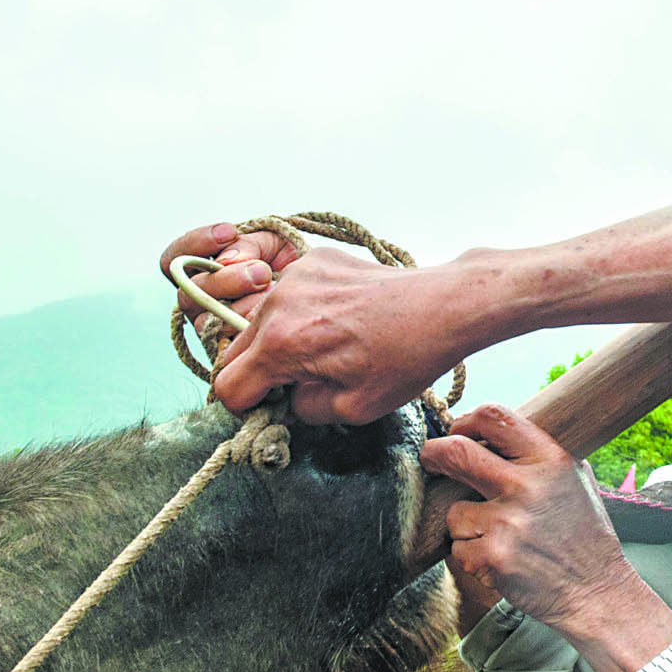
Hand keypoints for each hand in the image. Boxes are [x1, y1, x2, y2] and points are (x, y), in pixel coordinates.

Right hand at [156, 219, 467, 422]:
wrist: (444, 305)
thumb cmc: (405, 358)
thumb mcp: (353, 408)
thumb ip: (303, 411)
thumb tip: (285, 404)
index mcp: (280, 344)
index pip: (227, 388)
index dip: (246, 409)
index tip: (272, 411)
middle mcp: (276, 304)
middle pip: (234, 352)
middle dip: (256, 376)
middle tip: (293, 387)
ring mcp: (294, 277)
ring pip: (258, 321)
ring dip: (276, 342)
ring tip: (320, 352)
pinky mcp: (313, 260)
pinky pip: (286, 296)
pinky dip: (299, 312)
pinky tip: (336, 322)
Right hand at [157, 219, 299, 366]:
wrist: (321, 298)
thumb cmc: (292, 268)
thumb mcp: (273, 244)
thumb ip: (248, 244)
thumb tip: (227, 260)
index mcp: (203, 275)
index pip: (174, 260)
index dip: (195, 244)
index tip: (229, 232)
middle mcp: (202, 305)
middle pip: (188, 295)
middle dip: (226, 281)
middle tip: (262, 272)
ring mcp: (214, 332)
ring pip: (207, 322)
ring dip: (242, 306)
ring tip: (275, 292)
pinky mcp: (232, 356)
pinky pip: (229, 348)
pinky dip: (251, 329)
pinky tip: (272, 315)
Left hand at [423, 406, 656, 644]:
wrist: (595, 591)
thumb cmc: (583, 534)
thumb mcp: (574, 479)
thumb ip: (534, 455)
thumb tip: (484, 435)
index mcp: (550, 460)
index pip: (493, 417)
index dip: (465, 421)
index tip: (456, 432)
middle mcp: (527, 486)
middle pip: (456, 452)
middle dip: (434, 455)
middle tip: (431, 461)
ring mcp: (507, 523)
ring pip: (454, 512)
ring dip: (467, 526)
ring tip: (501, 539)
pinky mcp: (491, 556)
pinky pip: (458, 548)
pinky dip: (473, 556)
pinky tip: (503, 562)